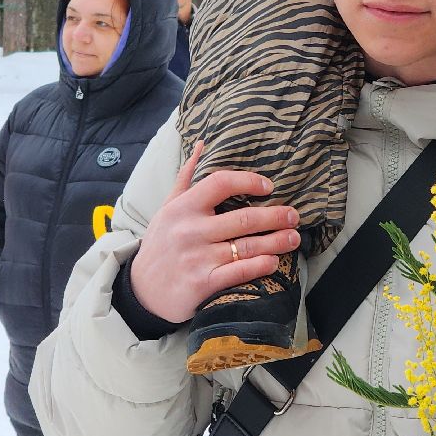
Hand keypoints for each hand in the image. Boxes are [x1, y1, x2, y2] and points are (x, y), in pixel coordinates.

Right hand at [129, 141, 300, 323]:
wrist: (141, 291)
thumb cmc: (160, 245)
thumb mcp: (167, 208)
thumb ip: (186, 178)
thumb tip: (202, 145)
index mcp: (183, 207)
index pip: (221, 182)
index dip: (249, 181)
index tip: (269, 186)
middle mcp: (191, 230)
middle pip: (244, 218)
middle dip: (275, 216)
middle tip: (294, 216)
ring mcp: (197, 257)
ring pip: (247, 246)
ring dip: (277, 241)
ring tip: (294, 238)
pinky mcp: (203, 283)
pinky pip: (239, 272)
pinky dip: (261, 266)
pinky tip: (274, 261)